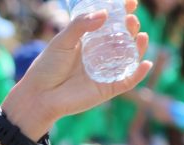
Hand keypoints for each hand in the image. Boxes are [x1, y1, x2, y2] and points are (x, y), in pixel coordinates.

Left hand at [5, 1, 150, 135]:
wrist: (38, 96)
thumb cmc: (46, 68)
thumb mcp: (61, 42)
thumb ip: (80, 26)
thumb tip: (104, 14)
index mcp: (90, 42)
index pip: (111, 25)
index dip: (122, 13)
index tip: (130, 3)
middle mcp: (100, 55)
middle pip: (123, 39)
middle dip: (131, 28)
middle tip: (130, 20)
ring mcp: (105, 71)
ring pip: (130, 57)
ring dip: (139, 46)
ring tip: (140, 35)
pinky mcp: (107, 88)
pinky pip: (128, 80)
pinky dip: (139, 73)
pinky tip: (145, 63)